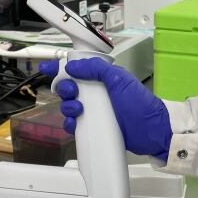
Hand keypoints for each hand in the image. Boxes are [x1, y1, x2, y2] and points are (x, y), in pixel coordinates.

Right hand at [39, 57, 171, 161]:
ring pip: (69, 106)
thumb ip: (97, 68)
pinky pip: (75, 125)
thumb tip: (72, 66)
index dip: (60, 67)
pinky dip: (71, 124)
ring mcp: (95, 110)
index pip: (78, 68)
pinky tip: (76, 124)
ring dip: (68, 106)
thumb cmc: (138, 102)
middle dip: (65, 88)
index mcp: (103, 77)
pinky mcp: (94, 127)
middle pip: (70, 88)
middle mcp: (97, 92)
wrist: (151, 131)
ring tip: (79, 109)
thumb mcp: (119, 79)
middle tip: (71, 92)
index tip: (46, 67)